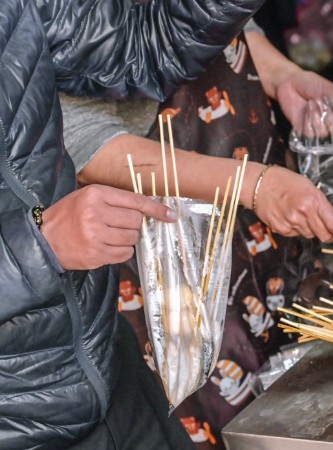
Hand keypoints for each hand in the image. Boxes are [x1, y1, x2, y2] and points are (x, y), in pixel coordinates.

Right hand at [43, 185, 175, 269]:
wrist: (45, 239)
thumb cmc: (70, 215)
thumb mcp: (88, 197)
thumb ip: (116, 200)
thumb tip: (149, 208)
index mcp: (96, 195)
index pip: (136, 201)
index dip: (156, 209)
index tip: (171, 215)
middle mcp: (96, 213)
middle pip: (137, 221)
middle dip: (134, 225)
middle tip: (118, 225)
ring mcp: (95, 235)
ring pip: (132, 238)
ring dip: (127, 238)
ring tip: (110, 236)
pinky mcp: (96, 254)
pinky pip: (125, 254)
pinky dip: (122, 251)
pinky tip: (108, 246)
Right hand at [252, 165, 332, 255]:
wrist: (260, 184)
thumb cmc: (288, 183)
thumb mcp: (311, 189)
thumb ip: (325, 208)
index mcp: (315, 200)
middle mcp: (304, 212)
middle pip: (325, 236)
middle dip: (327, 233)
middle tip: (320, 222)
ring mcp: (292, 221)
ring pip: (310, 236)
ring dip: (309, 228)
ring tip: (298, 212)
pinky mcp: (281, 228)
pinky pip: (296, 235)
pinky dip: (296, 229)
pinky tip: (288, 215)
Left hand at [275, 67, 332, 132]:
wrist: (287, 82)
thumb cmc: (309, 82)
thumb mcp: (327, 88)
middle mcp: (328, 122)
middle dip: (329, 118)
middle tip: (321, 104)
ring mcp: (315, 127)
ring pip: (322, 133)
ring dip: (315, 118)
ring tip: (310, 104)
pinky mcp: (302, 131)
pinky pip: (309, 134)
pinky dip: (306, 122)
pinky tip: (303, 112)